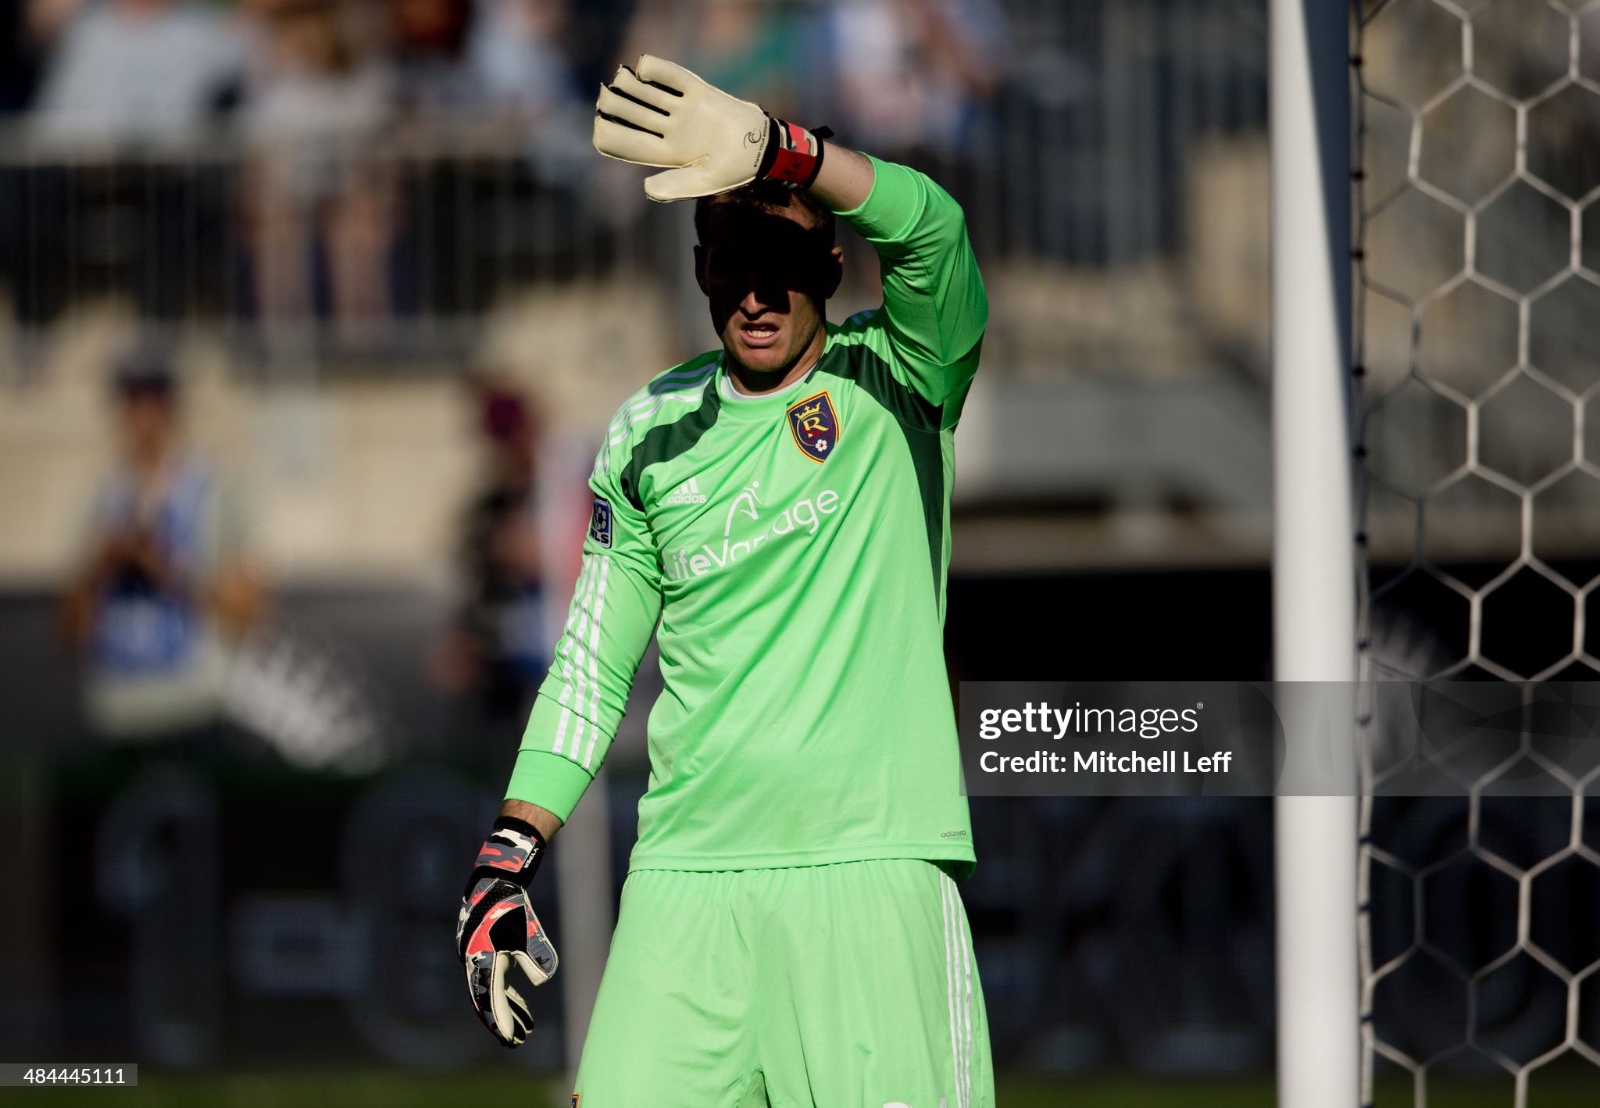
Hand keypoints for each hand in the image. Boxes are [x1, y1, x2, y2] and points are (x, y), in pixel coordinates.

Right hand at [456, 817, 557, 1046]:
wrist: (494, 880)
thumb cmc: (511, 906)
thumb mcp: (526, 929)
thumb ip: (534, 954)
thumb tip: (542, 980)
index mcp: (481, 960)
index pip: (490, 1000)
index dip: (501, 1021)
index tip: (513, 1040)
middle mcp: (474, 962)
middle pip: (488, 1000)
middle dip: (503, 1021)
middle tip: (518, 1041)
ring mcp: (476, 957)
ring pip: (490, 990)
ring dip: (507, 1008)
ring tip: (526, 1026)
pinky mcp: (482, 951)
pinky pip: (492, 978)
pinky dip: (506, 991)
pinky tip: (519, 999)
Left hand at [592, 54, 824, 201]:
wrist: (762, 149)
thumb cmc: (733, 170)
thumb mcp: (705, 181)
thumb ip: (676, 186)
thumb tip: (645, 187)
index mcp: (666, 153)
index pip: (629, 144)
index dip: (611, 135)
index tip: (599, 127)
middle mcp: (669, 130)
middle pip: (634, 114)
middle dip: (615, 105)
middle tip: (604, 97)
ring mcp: (681, 110)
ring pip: (648, 95)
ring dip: (629, 85)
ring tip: (619, 79)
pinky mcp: (698, 92)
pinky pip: (673, 77)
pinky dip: (656, 70)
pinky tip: (641, 68)